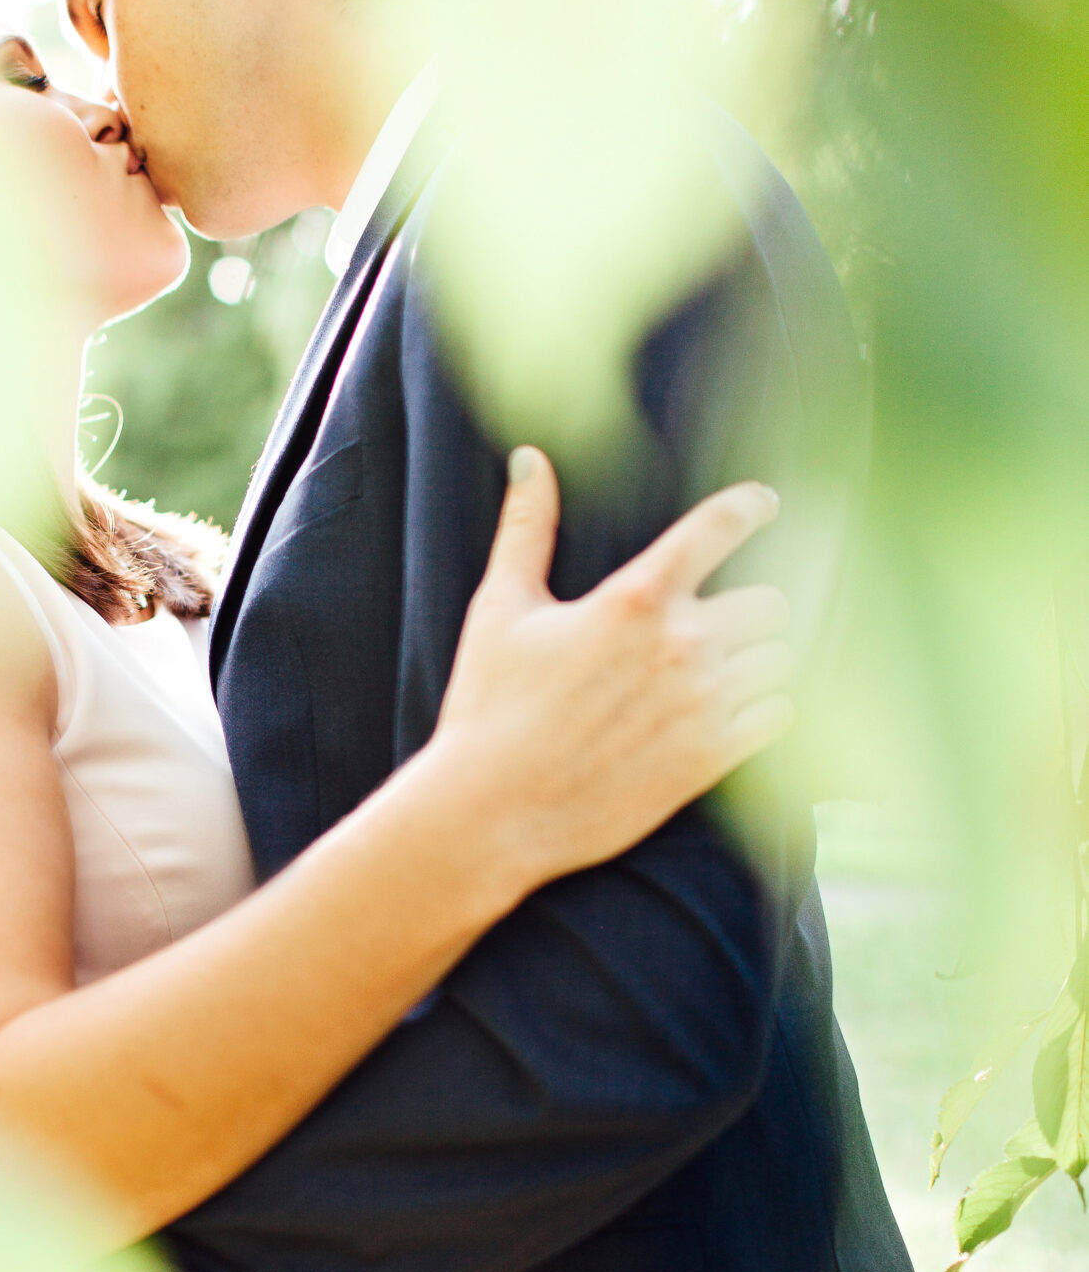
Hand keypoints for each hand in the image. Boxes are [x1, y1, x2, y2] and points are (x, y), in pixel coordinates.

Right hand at [430, 446, 792, 910]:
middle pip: (771, 600)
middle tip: (725, 620)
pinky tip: (734, 711)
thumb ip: (525, 528)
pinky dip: (767, 708)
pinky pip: (780, 715)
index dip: (754, 506)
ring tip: (729, 669)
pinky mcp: (709, 759)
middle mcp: (681, 646)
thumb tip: (530, 458)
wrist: (490, 812)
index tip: (766, 503)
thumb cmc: (488, 707)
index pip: (721, 527)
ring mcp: (702, 705)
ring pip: (782, 659)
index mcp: (635, 599)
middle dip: (752, 606)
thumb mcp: (500, 609)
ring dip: (763, 659)